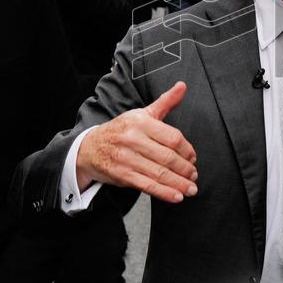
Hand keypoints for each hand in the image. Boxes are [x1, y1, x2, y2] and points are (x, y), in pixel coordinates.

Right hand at [76, 81, 197, 202]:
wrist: (89, 148)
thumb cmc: (121, 130)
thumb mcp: (142, 113)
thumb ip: (165, 102)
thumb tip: (183, 86)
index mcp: (141, 122)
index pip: (172, 137)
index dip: (187, 150)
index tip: (193, 158)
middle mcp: (133, 139)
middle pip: (167, 157)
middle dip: (185, 169)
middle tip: (194, 175)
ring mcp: (126, 158)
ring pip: (159, 173)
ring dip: (179, 183)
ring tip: (191, 188)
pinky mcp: (122, 174)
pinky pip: (147, 185)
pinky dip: (164, 192)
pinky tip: (177, 196)